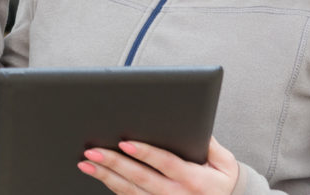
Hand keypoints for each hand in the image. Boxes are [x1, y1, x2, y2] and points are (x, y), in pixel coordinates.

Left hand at [77, 137, 238, 193]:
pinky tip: (98, 175)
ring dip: (106, 176)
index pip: (165, 163)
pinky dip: (112, 187)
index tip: (124, 143)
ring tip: (86, 162)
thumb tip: (193, 122)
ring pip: (130, 191)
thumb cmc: (221, 182)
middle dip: (114, 163)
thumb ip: (209, 143)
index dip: (145, 153)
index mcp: (194, 179)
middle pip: (140, 178)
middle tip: (92, 151)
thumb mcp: (224, 163)